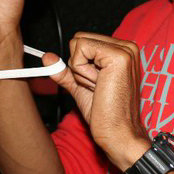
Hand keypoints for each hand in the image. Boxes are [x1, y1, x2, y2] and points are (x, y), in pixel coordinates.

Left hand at [45, 32, 149, 168]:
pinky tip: (98, 86)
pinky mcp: (118, 57)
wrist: (117, 134)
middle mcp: (126, 47)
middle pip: (79, 39)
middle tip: (97, 87)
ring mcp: (124, 50)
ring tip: (99, 87)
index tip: (96, 85)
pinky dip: (82, 71)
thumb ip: (65, 71)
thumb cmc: (105, 114)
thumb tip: (47, 57)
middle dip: (79, 65)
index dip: (80, 65)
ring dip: (80, 70)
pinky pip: (81, 50)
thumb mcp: (80, 86)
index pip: (83, 41)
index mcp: (121, 51)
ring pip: (78, 43)